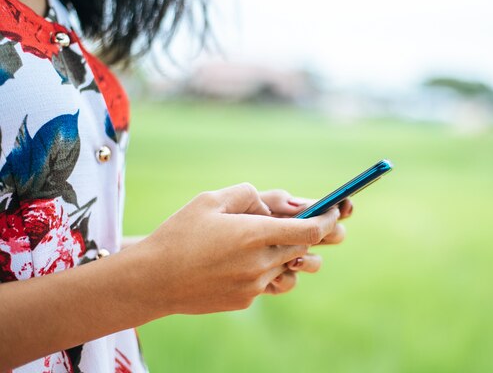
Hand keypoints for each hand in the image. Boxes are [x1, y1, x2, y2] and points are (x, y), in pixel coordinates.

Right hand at [132, 183, 340, 314]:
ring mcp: (254, 287)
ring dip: (290, 255)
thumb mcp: (210, 200)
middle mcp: (260, 264)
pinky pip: (269, 284)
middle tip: (313, 222)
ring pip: (291, 269)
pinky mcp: (245, 301)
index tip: (337, 209)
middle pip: (305, 250)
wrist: (152, 280)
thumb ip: (249, 195)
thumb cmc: (179, 234)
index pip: (310, 230)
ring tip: (270, 243)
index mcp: (254, 235)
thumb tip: (278, 203)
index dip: (329, 219)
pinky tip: (244, 262)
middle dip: (314, 235)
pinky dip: (267, 270)